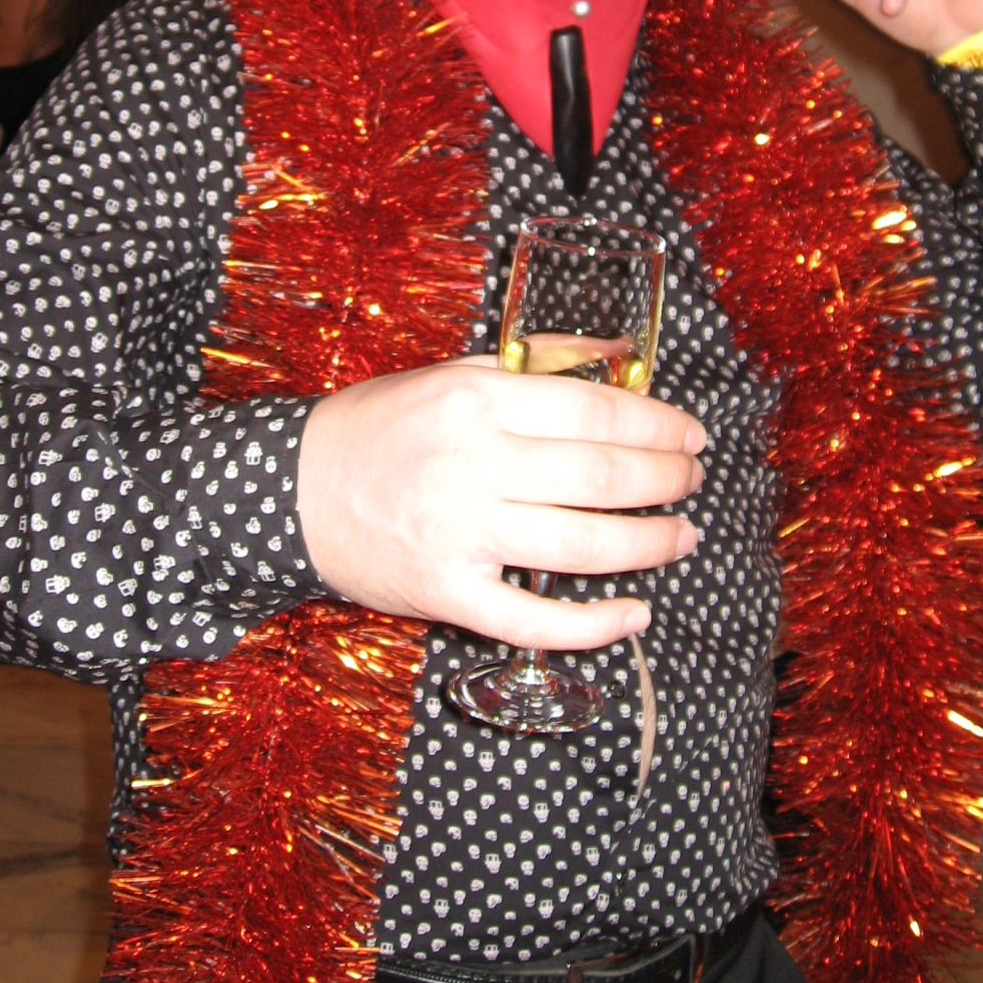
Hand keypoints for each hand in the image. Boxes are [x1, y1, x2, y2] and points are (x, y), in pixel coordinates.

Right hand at [296, 357, 705, 648]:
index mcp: (479, 398)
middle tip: (692, 482)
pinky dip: (596, 624)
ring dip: (650, 544)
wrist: (291, 489)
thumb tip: (618, 358)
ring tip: (682, 536)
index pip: (595, 410)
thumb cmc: (379, 427)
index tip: (690, 435)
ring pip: (584, 544)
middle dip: (666, 481)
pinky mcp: (448, 592)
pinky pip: (536, 620)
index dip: (658, 424)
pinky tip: (635, 613)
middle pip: (602, 475)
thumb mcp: (452, 375)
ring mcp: (462, 531)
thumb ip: (533, 366)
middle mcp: (475, 462)